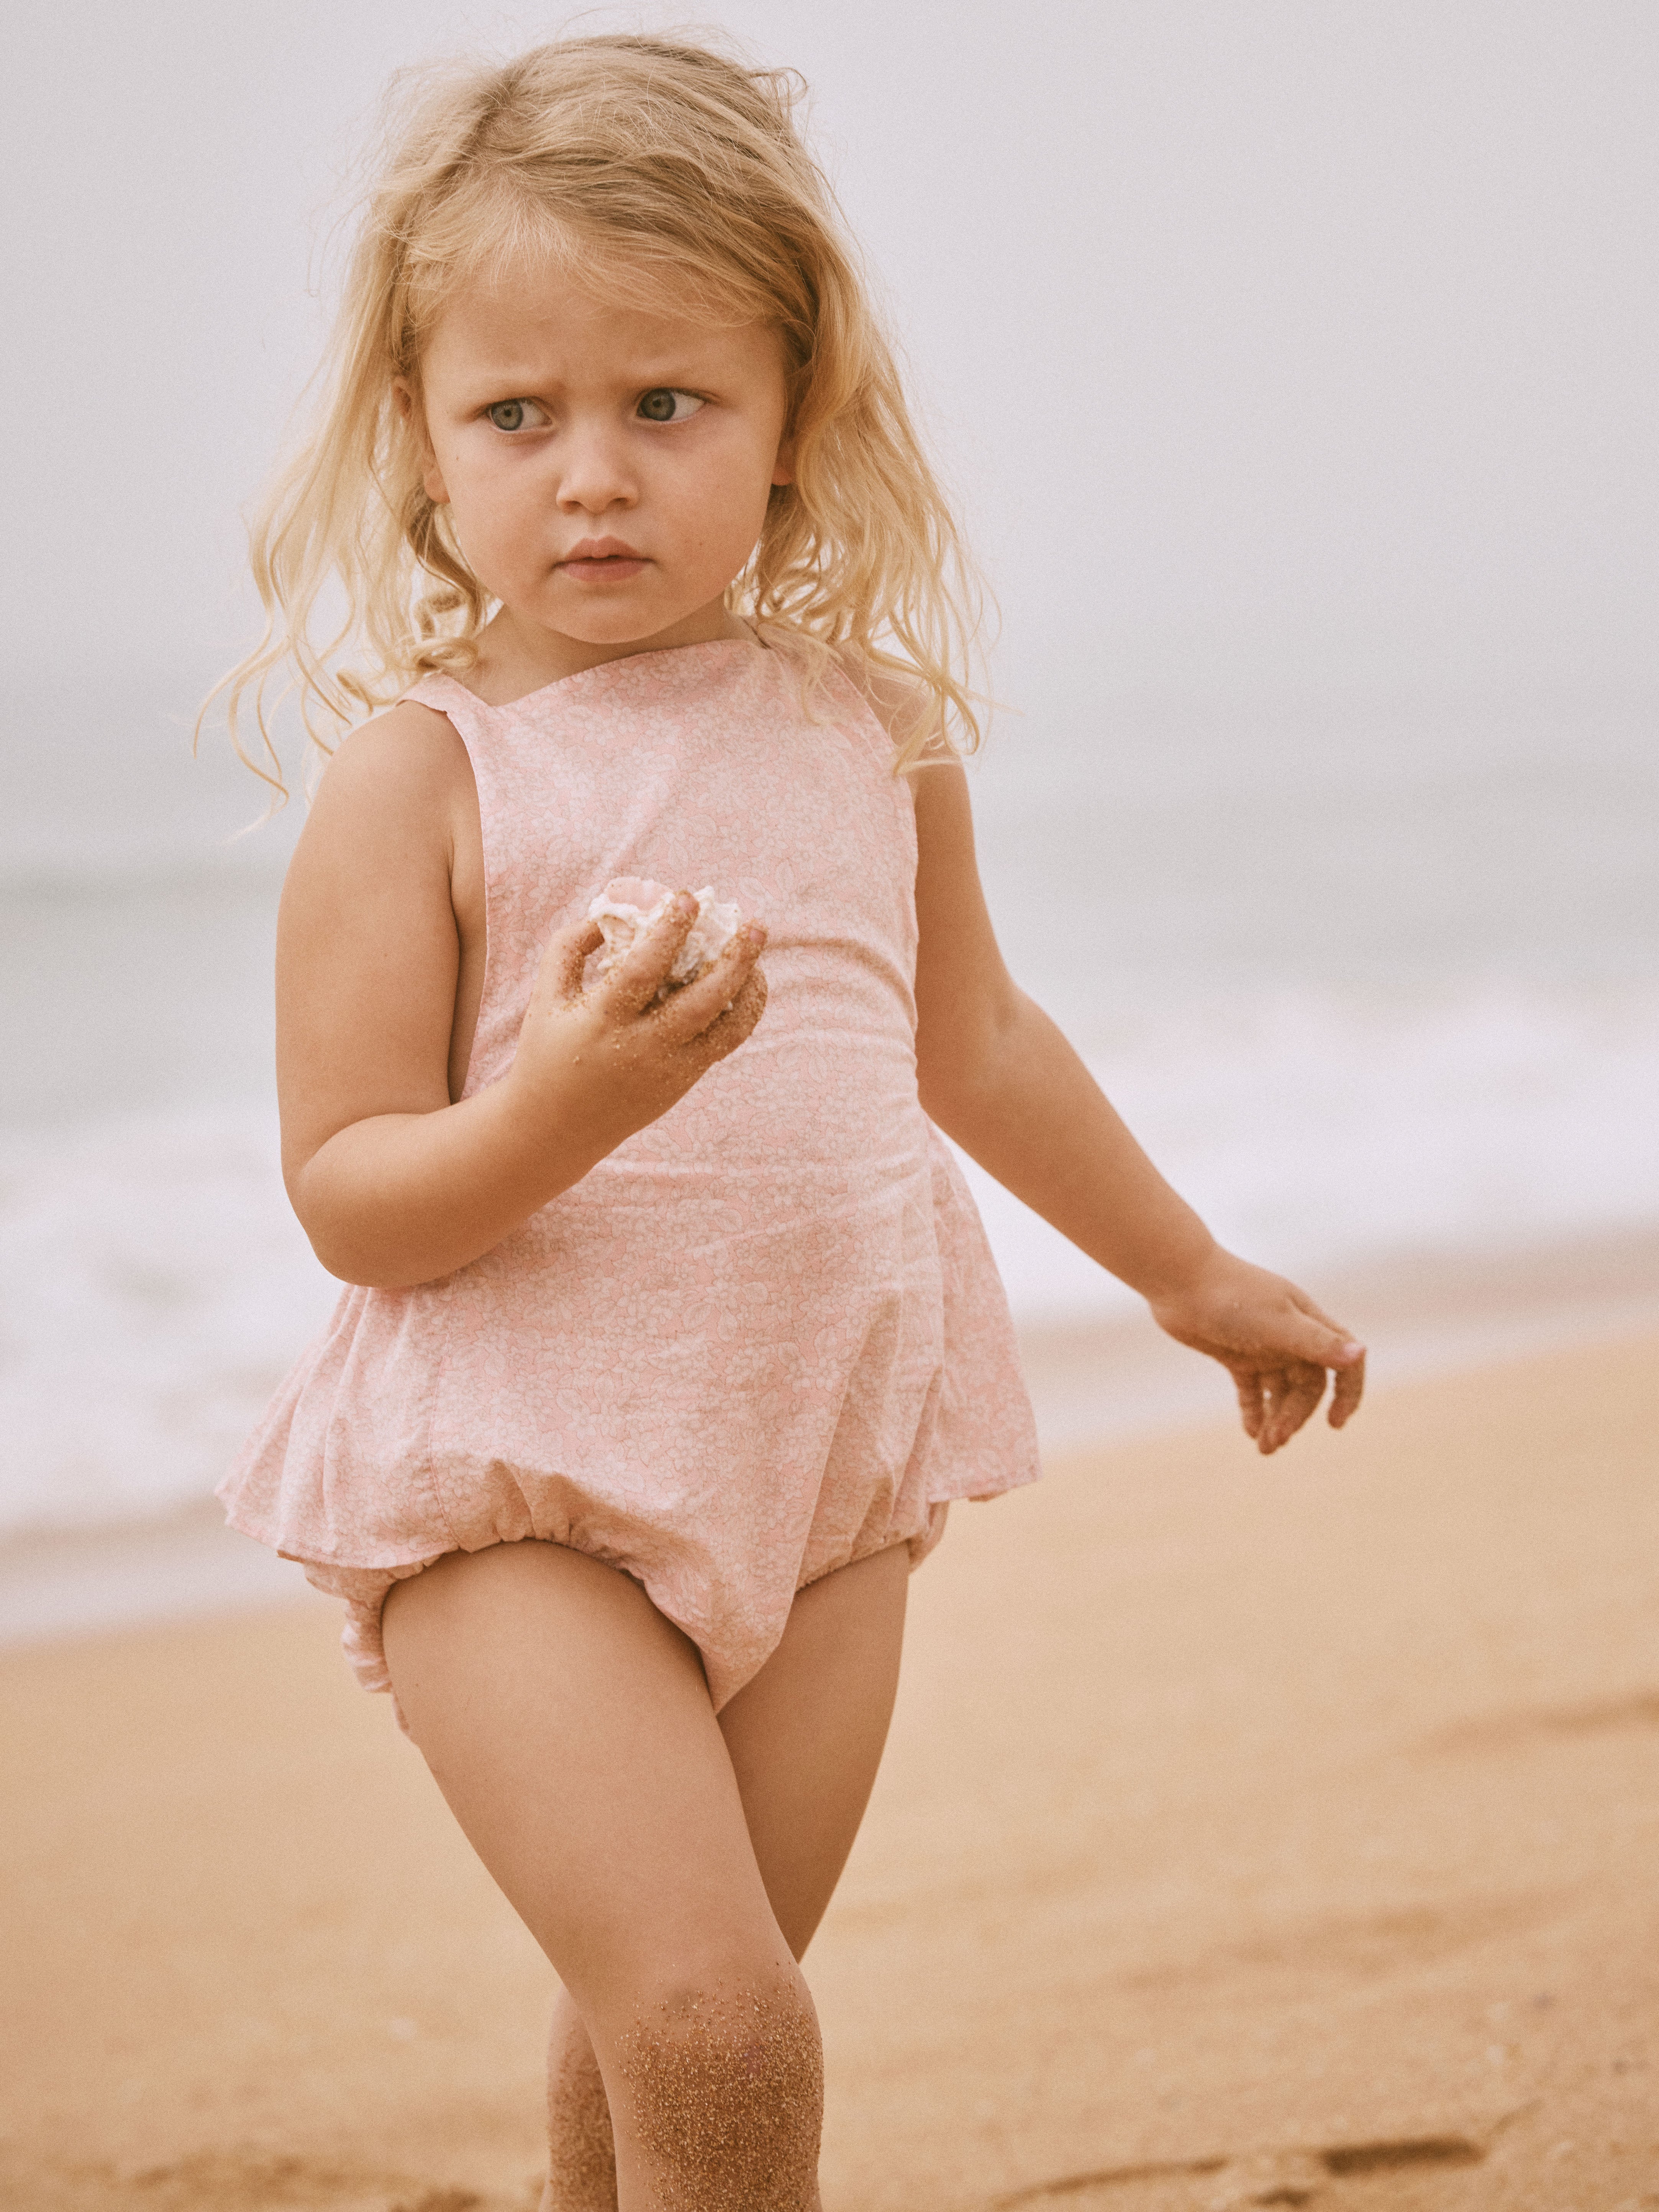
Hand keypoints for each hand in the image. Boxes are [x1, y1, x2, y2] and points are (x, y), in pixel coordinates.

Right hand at [507, 891, 767, 1158]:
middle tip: (754, 925)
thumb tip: (608, 913)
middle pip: (701, 1002)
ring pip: (726, 1029)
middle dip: (734, 961)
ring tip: (757, 954)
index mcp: (602, 1021)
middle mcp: (641, 1047)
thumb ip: (569, 948)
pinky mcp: (684, 1082)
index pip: (643, 971)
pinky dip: (743, 1013)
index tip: (687, 898)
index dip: (668, 932)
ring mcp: (668, 1068)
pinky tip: (746, 984)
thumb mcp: (545, 998)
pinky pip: (725, 1044)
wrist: (555, 1127)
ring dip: (749, 988)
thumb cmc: (546, 1052)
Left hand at [1146, 1247, 1365, 1453]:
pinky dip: (1253, 1410)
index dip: (1347, 1393)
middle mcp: (1290, 1336)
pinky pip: (1251, 1389)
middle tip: (1276, 1440)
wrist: (1178, 1280)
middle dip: (1295, 1416)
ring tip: (1264, 1447)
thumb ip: (1316, 1341)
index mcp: (1308, 1324)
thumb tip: (1360, 1353)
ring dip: (1276, 1419)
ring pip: (1279, 1392)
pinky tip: (1250, 1432)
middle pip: (1306, 1387)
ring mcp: (1262, 1345)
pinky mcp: (1235, 1354)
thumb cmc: (1231, 1296)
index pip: (1342, 1363)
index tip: (1335, 1423)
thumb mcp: (1277, 1322)